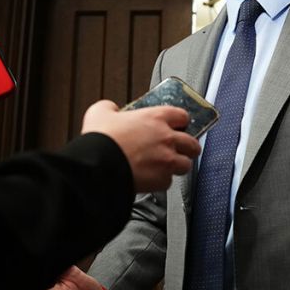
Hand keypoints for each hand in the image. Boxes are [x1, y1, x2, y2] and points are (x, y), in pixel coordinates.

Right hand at [81, 100, 200, 191]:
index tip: (177, 126)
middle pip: (192, 143)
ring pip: (186, 164)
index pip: (182, 116)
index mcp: (156, 118)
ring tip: (168, 166)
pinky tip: (151, 178)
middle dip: (188, 147)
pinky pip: (168, 181)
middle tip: (181, 149)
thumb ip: (110, 108)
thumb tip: (110, 109)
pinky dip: (161, 181)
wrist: (97, 167)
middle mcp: (167, 138)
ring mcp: (167, 160)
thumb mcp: (100, 112)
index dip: (181, 122)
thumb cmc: (100, 140)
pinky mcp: (162, 179)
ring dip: (179, 165)